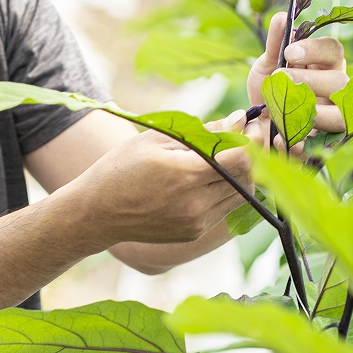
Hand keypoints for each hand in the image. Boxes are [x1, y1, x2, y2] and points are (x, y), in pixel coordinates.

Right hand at [74, 110, 252, 245]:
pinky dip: (228, 189)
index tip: (253, 122)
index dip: (254, 138)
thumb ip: (203, 130)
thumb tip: (239, 119)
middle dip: (255, 152)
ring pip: (241, 195)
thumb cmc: (121, 167)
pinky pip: (225, 208)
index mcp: (185, 174)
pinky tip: (216, 174)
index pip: (241, 157)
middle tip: (251, 132)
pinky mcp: (194, 232)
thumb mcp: (157, 138)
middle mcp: (195, 202)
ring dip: (244, 172)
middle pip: (248, 176)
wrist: (96, 212)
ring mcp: (196, 221)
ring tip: (233, 151)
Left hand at [247, 12, 348, 138]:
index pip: (333, 50)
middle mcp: (337, 90)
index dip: (314, 49)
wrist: (258, 127)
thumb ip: (275, 44)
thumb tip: (281, 17)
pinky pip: (323, 146)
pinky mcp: (326, 144)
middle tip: (281, 79)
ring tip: (285, 110)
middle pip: (341, 81)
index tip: (289, 52)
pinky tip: (279, 139)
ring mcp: (335, 118)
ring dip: (314, 113)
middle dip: (310, 80)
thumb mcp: (266, 66)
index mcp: (326, 65)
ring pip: (342, 116)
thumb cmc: (270, 90)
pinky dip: (301, 143)